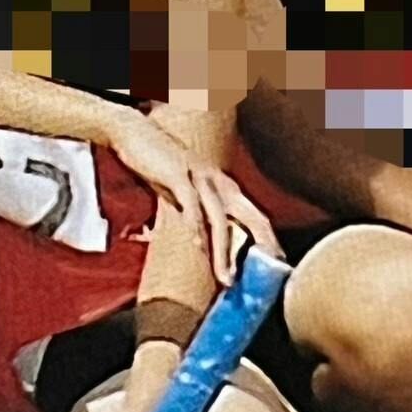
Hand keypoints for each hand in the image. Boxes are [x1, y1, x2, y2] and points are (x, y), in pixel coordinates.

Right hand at [107, 112, 281, 284]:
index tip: (276, 265)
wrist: (135, 133)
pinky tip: (197, 246)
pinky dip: (195, 227)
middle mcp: (220, 182)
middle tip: (268, 276)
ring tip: (225, 277)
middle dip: (262, 246)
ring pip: (220, 219)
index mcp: (225, 186)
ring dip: (223, 252)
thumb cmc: (160, 165)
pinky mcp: (178, 175)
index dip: (269, 241)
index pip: (256, 216)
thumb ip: (197, 212)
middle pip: (252, 216)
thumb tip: (203, 241)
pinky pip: (191, 205)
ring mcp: (200, 177)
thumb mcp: (184, 192)